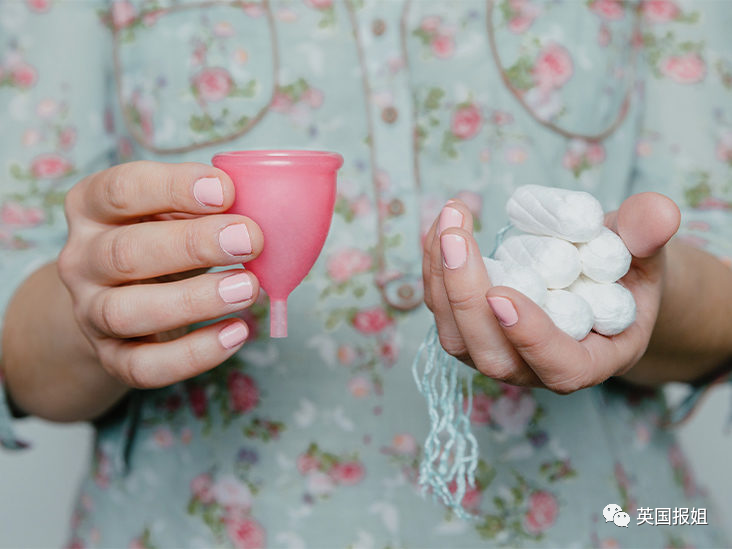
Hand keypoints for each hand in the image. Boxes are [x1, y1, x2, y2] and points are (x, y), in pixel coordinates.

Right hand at [57, 161, 263, 388]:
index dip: (173, 187)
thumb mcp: (174, 212)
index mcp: (91, 207)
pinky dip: (192, 355)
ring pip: (126, 312)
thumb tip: (263, 208)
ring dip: (192, 300)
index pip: (120, 190)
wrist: (122, 300)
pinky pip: (143, 366)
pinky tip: (236, 333)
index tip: (226, 190)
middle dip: (192, 244)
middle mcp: (81, 259)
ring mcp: (89, 312)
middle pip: (125, 252)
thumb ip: (205, 206)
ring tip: (248, 288)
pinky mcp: (111, 357)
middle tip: (250, 239)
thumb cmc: (162, 240)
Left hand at [422, 192, 680, 393]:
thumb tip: (659, 214)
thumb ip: (648, 237)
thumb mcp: (644, 253)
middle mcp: (537, 368)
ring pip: (455, 335)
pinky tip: (442, 225)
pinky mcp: (472, 329)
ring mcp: (498, 351)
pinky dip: (435, 265)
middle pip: (491, 354)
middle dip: (466, 295)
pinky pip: (442, 308)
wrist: (596, 282)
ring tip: (450, 219)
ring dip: (441, 276)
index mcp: (592, 360)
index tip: (503, 294)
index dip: (531, 338)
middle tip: (458, 236)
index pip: (560, 368)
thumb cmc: (625, 273)